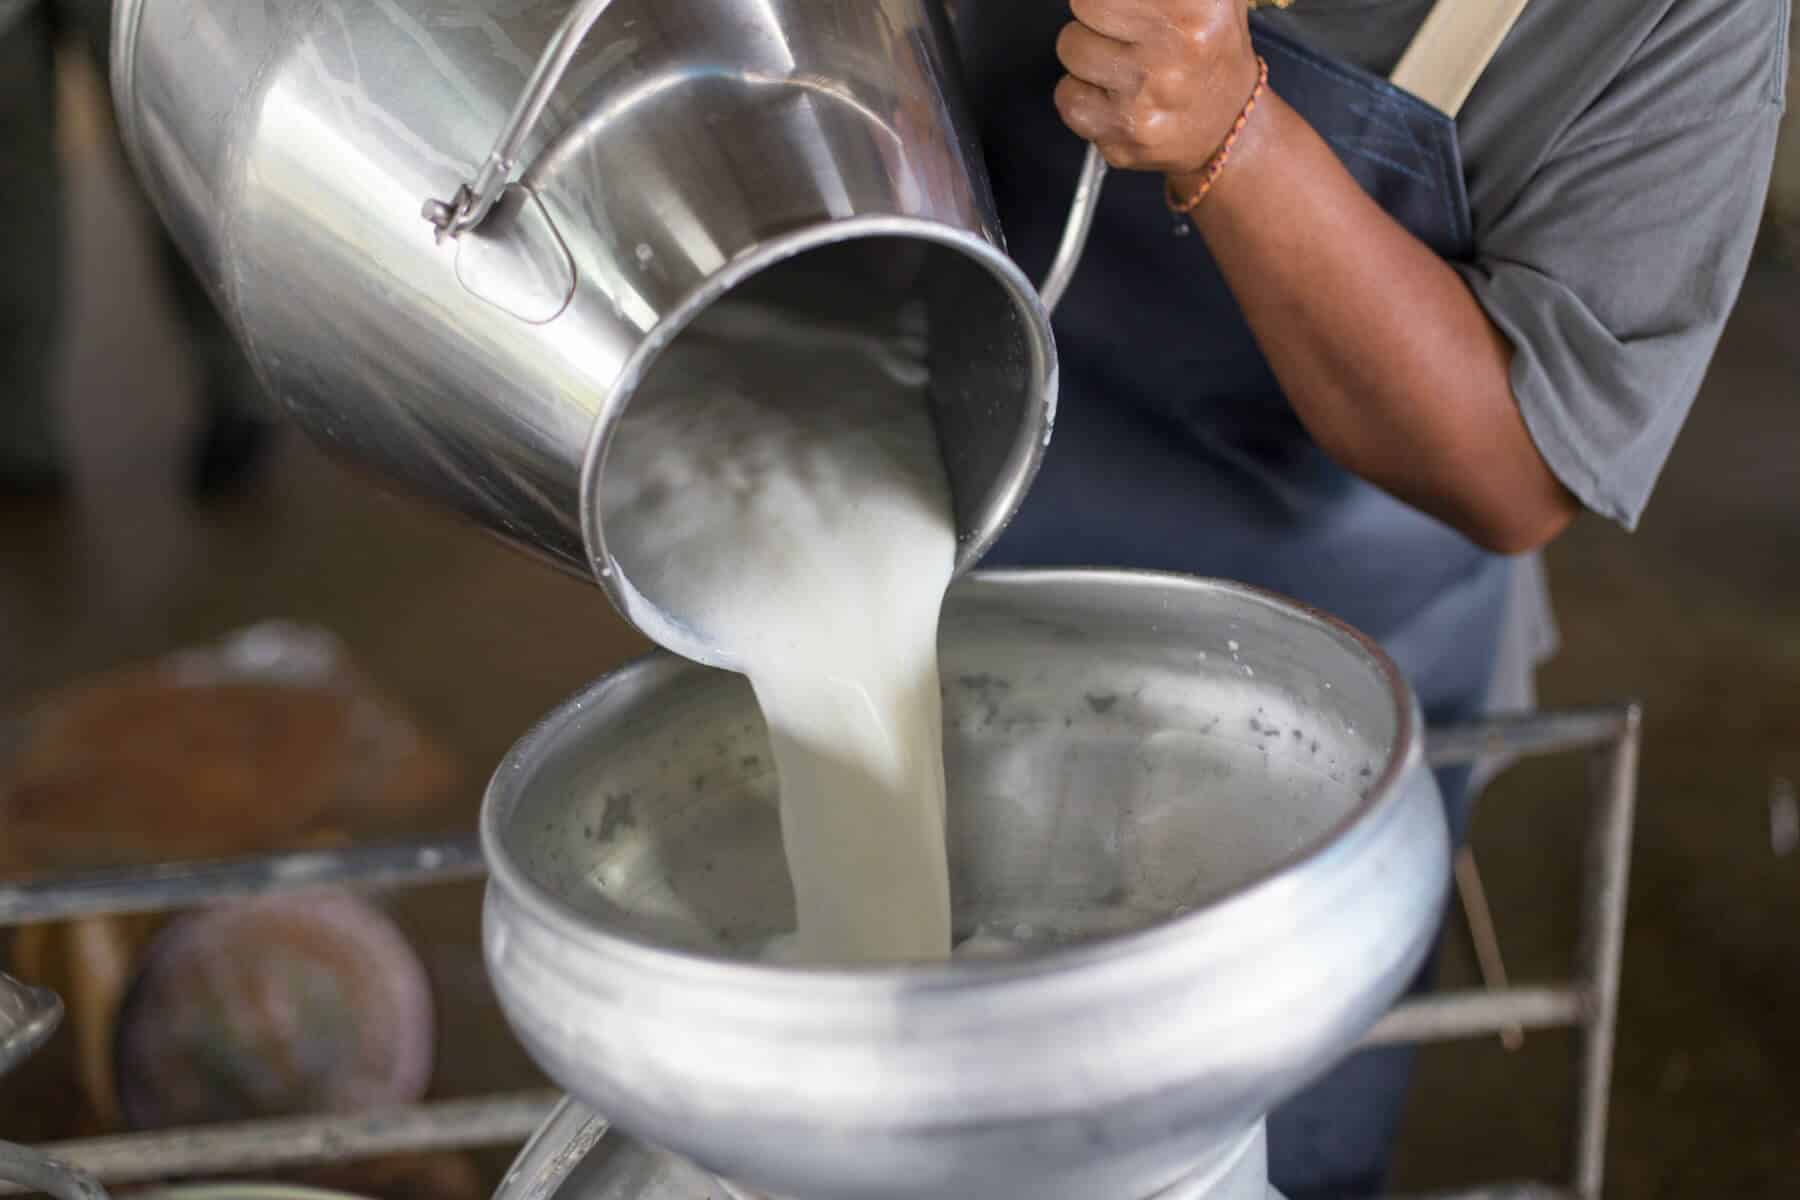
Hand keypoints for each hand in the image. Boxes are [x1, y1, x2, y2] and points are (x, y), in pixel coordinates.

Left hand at [1054, 0, 1260, 174]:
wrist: (1228, 123)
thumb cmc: (1206, 47)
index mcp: (1200, 4)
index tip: (1122, 6)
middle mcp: (1181, 47)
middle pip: (1085, 3)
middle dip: (1097, 14)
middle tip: (1125, 30)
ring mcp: (1151, 95)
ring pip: (1070, 47)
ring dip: (1088, 53)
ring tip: (1123, 63)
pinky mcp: (1126, 134)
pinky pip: (1067, 96)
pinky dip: (1081, 95)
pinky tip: (1113, 95)